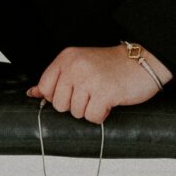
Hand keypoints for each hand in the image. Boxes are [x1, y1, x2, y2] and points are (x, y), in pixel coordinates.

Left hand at [26, 43, 171, 125]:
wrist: (142, 61)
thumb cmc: (111, 65)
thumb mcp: (80, 65)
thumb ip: (56, 79)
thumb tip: (33, 92)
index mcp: (67, 58)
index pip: (45, 87)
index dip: (58, 96)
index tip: (74, 91)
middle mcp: (75, 66)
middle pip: (59, 104)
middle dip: (75, 105)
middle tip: (91, 93)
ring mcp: (89, 79)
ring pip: (76, 112)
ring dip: (90, 110)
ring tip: (102, 95)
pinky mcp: (104, 92)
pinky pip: (92, 118)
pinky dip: (101, 115)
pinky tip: (109, 102)